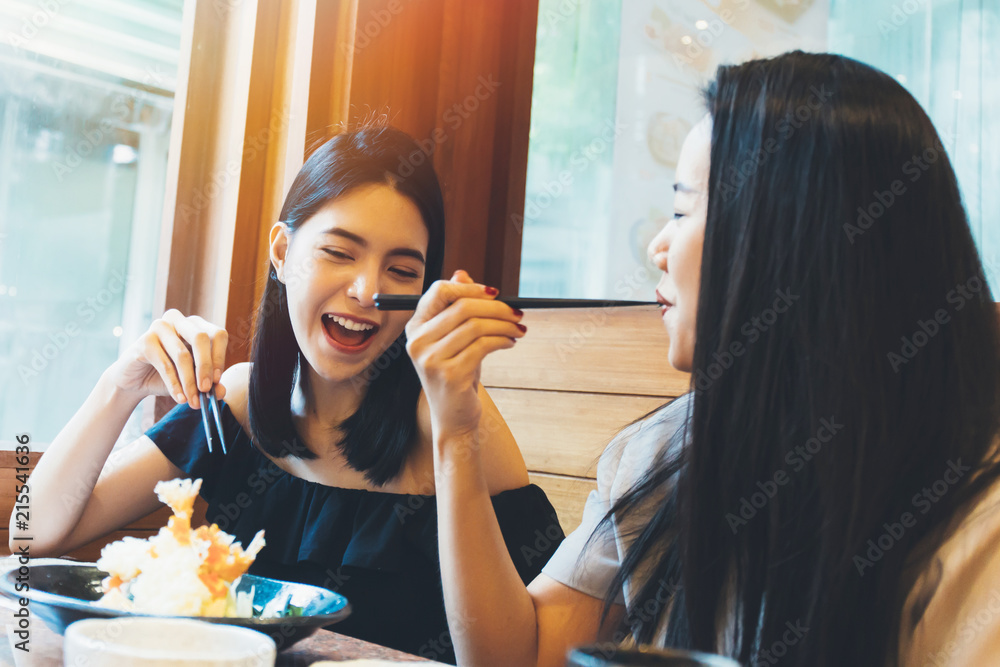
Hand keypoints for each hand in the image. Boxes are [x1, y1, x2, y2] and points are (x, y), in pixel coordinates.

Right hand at [105, 309, 228, 408]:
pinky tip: (179, 398)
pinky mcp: (144, 340)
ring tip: (193, 401)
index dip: (219, 357)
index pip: (217, 335)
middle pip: (201, 338)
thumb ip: (209, 384)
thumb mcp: (192, 380)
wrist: (134, 381)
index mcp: (196, 325)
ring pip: (182, 355)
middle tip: (206, 390)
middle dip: (205, 367)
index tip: (217, 381)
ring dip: (189, 382)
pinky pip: (165, 365)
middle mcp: (179, 321)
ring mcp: (160, 327)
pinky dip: (174, 384)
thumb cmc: (167, 376)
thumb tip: (222, 391)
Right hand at [406, 271, 525, 437]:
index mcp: (416, 327)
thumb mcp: (456, 337)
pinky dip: (503, 340)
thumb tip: (462, 274)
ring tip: (518, 329)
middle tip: (517, 313)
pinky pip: (483, 346)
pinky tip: (510, 342)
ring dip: (504, 325)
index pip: (439, 291)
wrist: (453, 416)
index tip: (496, 293)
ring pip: (476, 326)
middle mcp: (418, 341)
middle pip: (463, 307)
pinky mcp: (449, 375)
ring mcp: (430, 359)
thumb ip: (456, 306)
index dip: (471, 288)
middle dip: (496, 307)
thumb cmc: (456, 373)